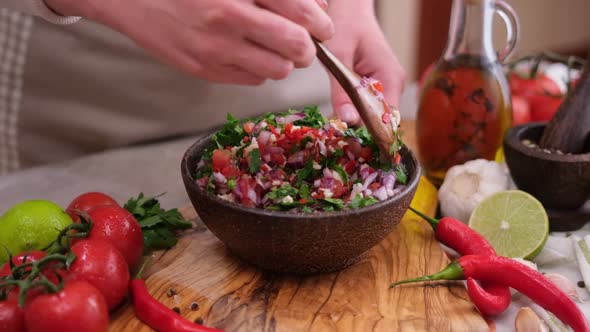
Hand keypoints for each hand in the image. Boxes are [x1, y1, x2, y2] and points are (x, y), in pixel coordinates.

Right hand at [45, 0, 333, 84]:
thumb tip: (315, 7)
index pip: (302, 11)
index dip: (321, 23)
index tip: (322, 26)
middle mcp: (229, 18)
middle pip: (297, 47)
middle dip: (308, 48)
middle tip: (304, 43)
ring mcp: (215, 49)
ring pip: (278, 70)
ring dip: (284, 62)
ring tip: (274, 48)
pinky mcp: (204, 70)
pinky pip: (252, 80)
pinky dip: (259, 71)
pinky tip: (247, 55)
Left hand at [324, 0, 404, 124]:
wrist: (350, 8)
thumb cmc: (346, 23)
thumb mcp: (339, 57)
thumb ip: (342, 91)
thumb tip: (347, 120)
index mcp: (390, 78)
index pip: (387, 119)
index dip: (370, 134)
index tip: (350, 145)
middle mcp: (393, 85)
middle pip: (381, 121)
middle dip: (360, 131)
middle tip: (335, 135)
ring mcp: (385, 86)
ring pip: (372, 115)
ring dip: (354, 121)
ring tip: (334, 125)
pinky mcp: (375, 86)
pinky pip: (367, 106)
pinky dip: (353, 110)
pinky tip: (338, 111)